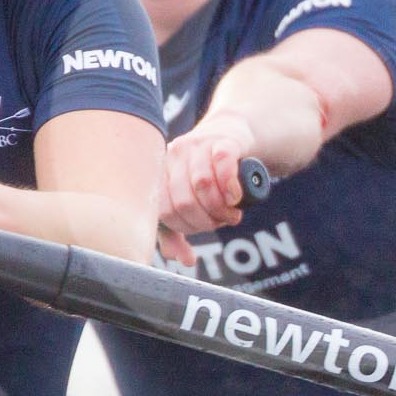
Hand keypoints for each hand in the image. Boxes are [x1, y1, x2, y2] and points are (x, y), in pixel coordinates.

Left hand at [159, 116, 256, 236]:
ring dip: (220, 208)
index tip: (203, 229)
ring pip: (203, 184)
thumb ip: (176, 229)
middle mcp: (174, 155)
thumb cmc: (208, 173)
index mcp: (160, 172)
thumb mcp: (187, 198)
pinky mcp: (223, 140)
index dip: (186, 228)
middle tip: (221, 222)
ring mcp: (198, 145)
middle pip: (184, 201)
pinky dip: (231, 187)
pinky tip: (236, 197)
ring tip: (231, 213)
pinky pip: (223, 165)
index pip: (164, 212)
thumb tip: (179, 259)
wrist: (233, 135)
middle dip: (206, 221)